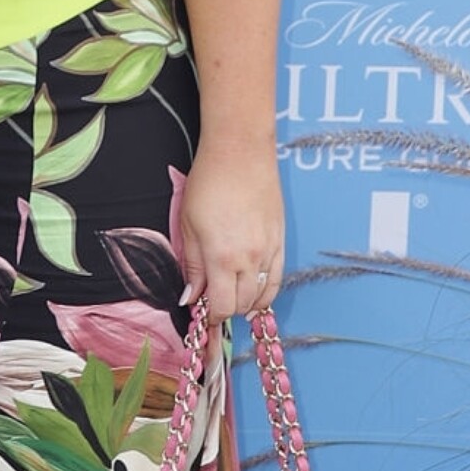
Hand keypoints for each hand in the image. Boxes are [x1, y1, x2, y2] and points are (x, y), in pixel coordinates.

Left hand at [176, 137, 283, 321]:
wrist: (241, 153)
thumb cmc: (209, 183)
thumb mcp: (188, 226)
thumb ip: (192, 266)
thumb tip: (192, 295)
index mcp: (222, 257)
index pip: (222, 307)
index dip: (212, 317)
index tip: (204, 314)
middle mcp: (250, 259)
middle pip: (243, 305)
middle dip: (227, 310)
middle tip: (214, 300)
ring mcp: (270, 251)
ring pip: (263, 296)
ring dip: (246, 302)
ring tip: (232, 292)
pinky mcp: (281, 240)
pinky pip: (277, 278)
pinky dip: (265, 290)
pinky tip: (253, 287)